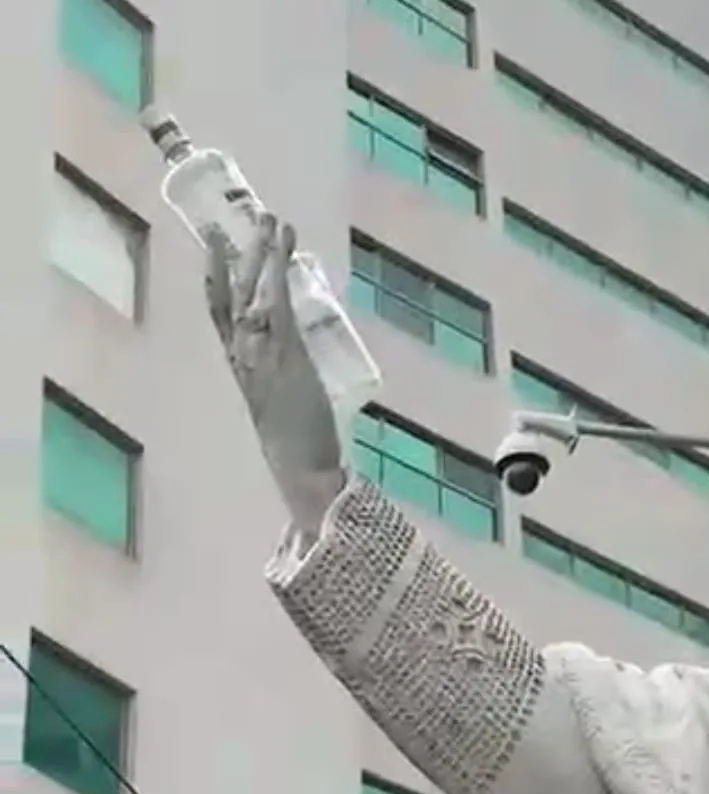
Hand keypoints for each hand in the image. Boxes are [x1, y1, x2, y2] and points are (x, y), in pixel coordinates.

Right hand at [206, 212, 344, 531]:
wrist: (303, 471)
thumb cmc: (299, 447)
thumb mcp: (286, 405)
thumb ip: (284, 377)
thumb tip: (296, 359)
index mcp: (242, 369)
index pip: (222, 317)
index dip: (217, 280)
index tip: (216, 248)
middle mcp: (243, 357)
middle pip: (231, 295)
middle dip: (237, 255)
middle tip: (244, 218)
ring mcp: (260, 353)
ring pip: (253, 291)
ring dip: (262, 252)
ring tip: (272, 219)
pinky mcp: (284, 354)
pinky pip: (275, 302)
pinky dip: (278, 271)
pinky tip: (285, 246)